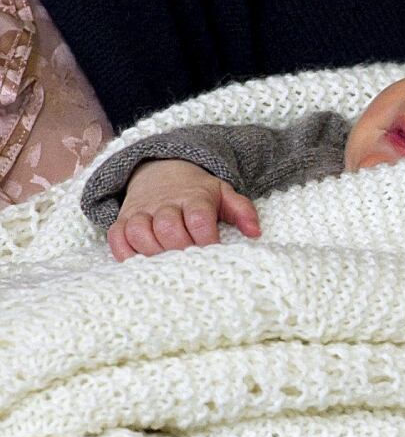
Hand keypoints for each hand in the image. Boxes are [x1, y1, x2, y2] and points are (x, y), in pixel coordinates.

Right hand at [109, 160, 259, 260]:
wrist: (162, 170)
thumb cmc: (199, 192)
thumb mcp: (224, 194)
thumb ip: (242, 211)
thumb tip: (255, 232)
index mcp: (194, 197)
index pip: (198, 217)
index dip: (206, 238)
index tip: (214, 254)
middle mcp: (165, 203)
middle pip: (168, 227)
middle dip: (180, 248)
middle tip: (191, 263)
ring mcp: (142, 211)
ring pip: (139, 232)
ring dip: (153, 251)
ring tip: (168, 266)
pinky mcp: (124, 219)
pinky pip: (117, 236)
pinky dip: (124, 252)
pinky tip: (140, 263)